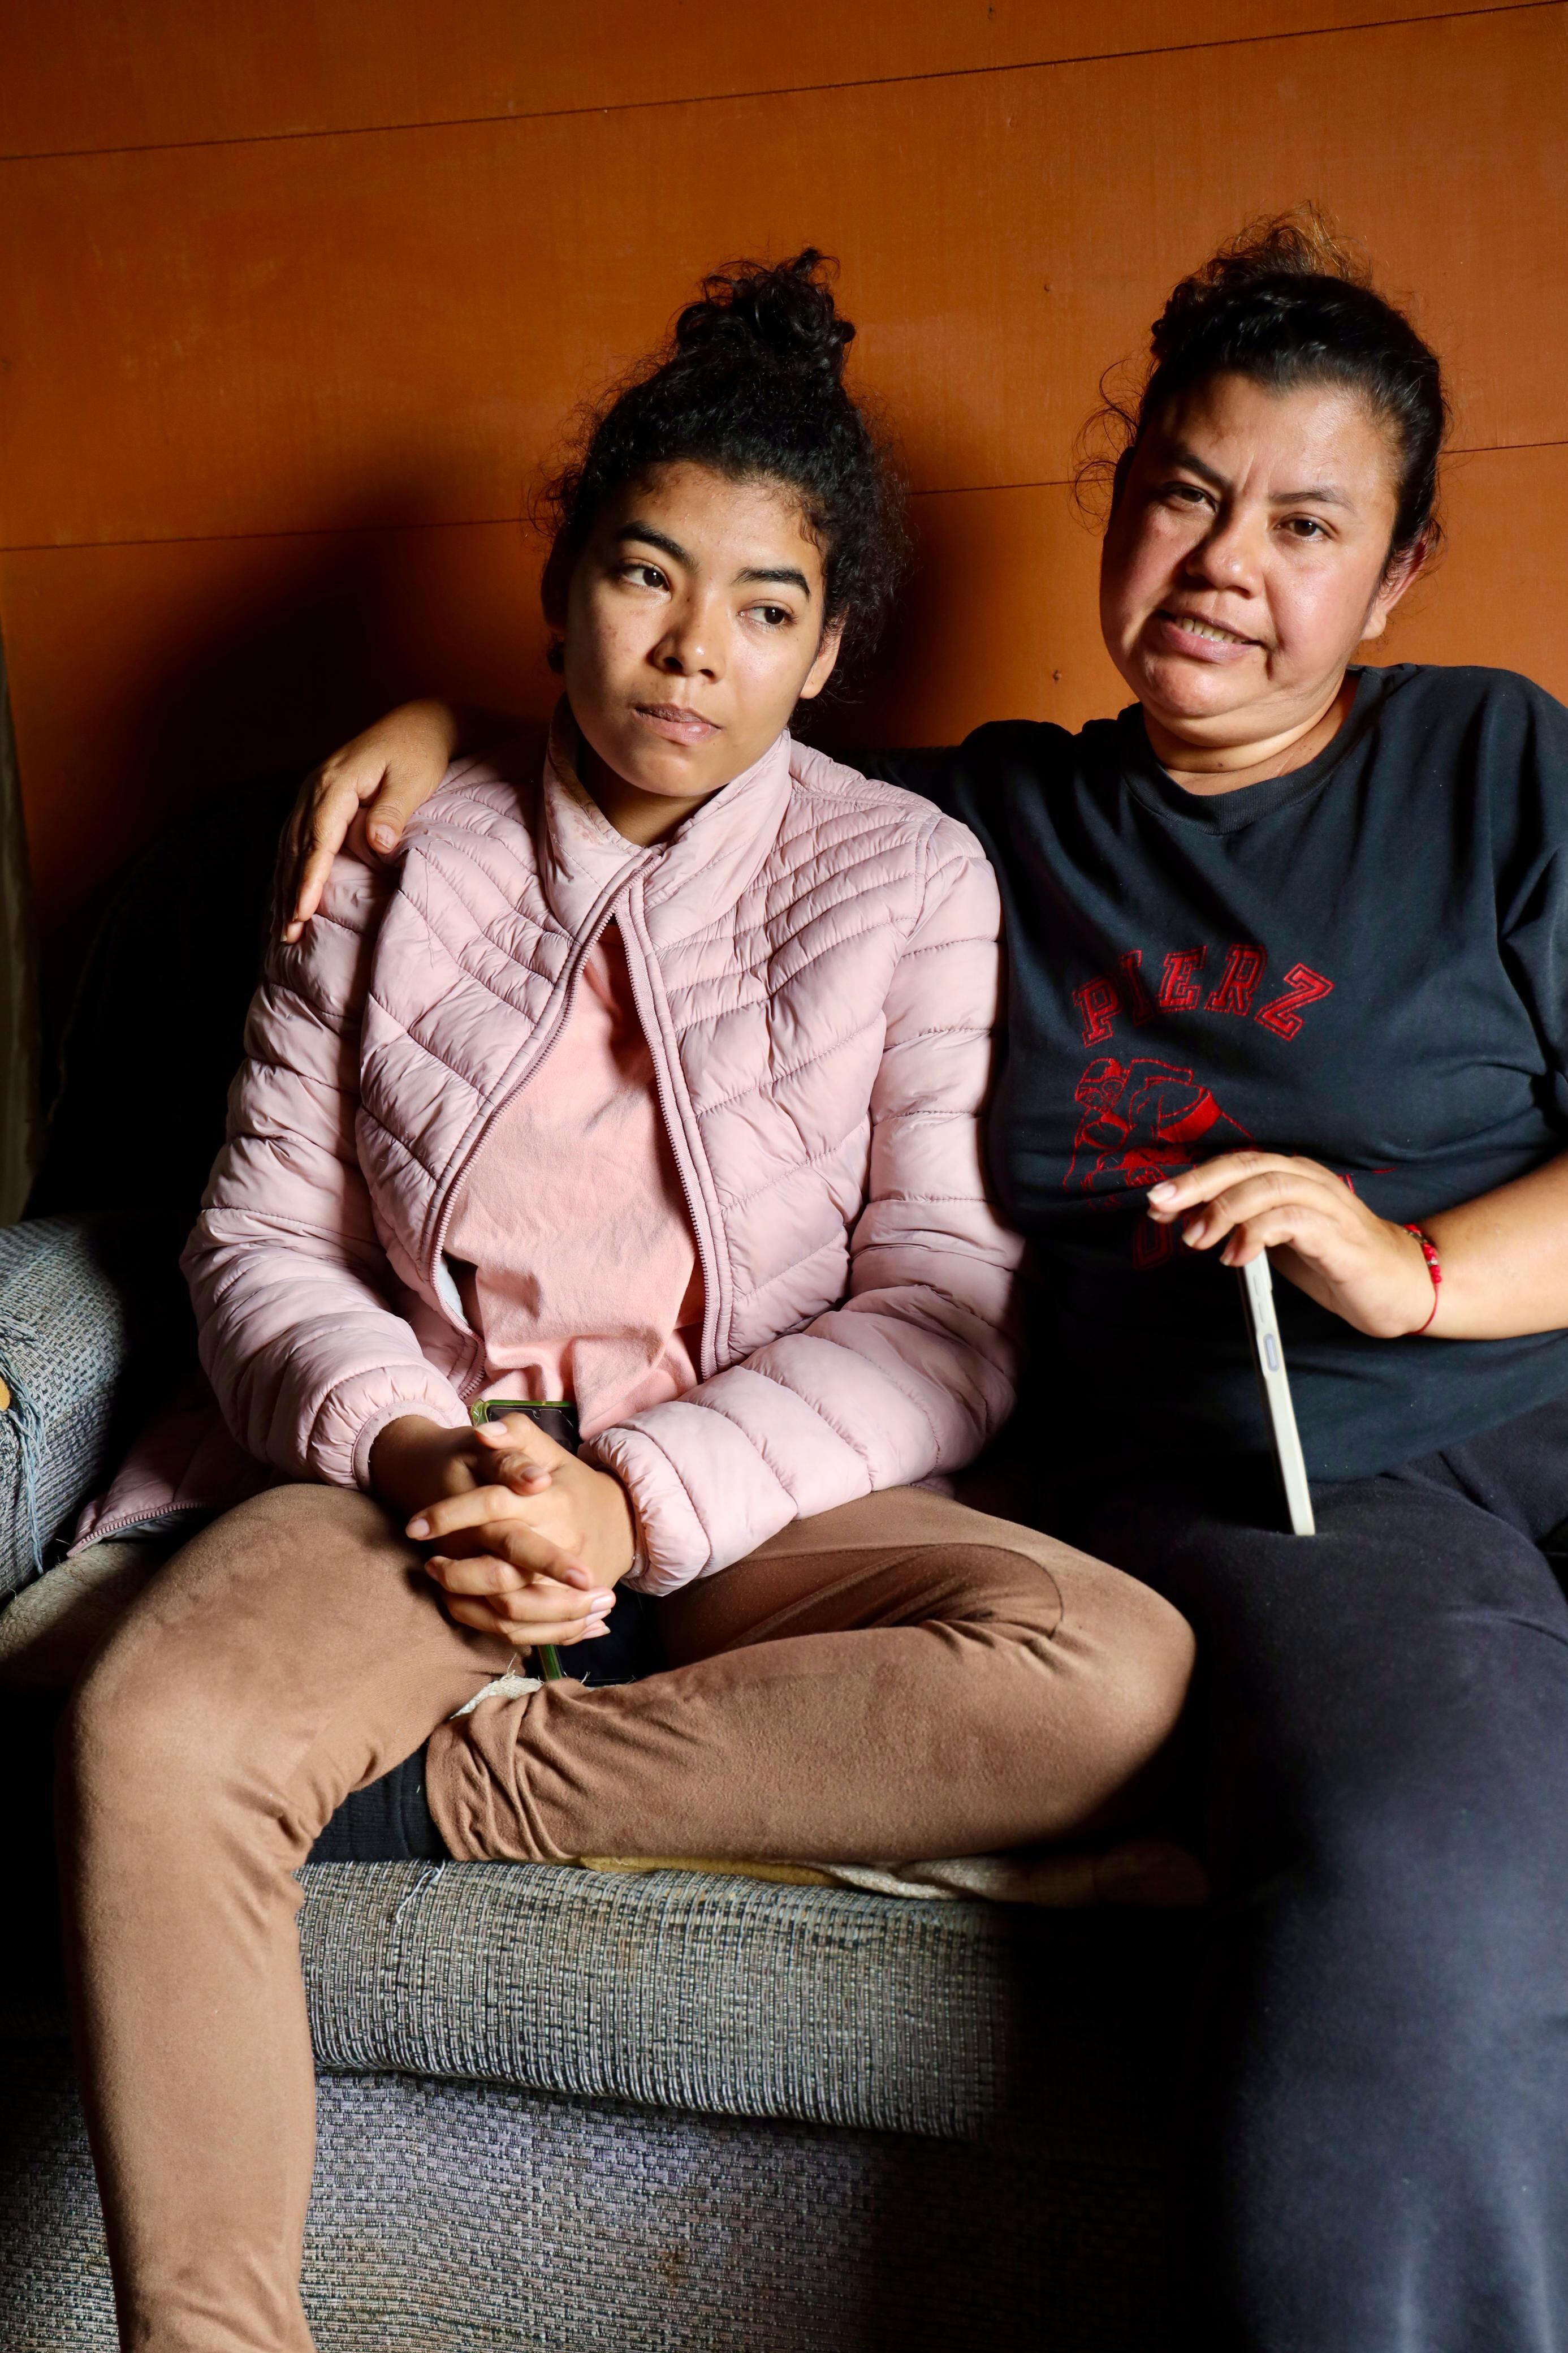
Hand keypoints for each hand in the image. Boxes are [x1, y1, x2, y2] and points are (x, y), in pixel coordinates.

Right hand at [280, 700, 466, 942]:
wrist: (416, 723)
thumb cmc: (418, 752)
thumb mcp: (413, 780)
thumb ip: (393, 812)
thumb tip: (377, 845)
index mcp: (336, 782)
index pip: (318, 839)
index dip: (309, 878)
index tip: (302, 912)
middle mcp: (314, 786)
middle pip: (296, 846)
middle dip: (290, 891)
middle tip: (287, 934)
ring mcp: (311, 791)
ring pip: (289, 844)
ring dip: (284, 885)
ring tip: (284, 926)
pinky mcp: (315, 799)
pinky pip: (295, 837)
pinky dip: (289, 868)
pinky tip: (287, 894)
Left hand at [369, 1413, 624, 1648]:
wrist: (624, 1523)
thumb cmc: (574, 1485)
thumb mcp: (551, 1452)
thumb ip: (516, 1435)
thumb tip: (482, 1431)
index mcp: (552, 1501)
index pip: (493, 1505)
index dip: (449, 1514)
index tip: (414, 1526)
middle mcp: (561, 1546)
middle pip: (500, 1572)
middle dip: (456, 1573)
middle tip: (428, 1564)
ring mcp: (566, 1585)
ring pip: (507, 1609)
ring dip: (465, 1599)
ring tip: (440, 1580)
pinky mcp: (567, 1611)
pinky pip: (520, 1632)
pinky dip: (485, 1623)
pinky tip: (461, 1604)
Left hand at [1146, 1152, 1436, 1337]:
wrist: (1402, 1285)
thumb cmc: (1336, 1261)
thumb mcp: (1278, 1241)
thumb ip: (1241, 1226)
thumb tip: (1188, 1222)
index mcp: (1291, 1177)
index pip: (1234, 1164)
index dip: (1192, 1179)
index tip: (1156, 1202)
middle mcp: (1308, 1181)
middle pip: (1245, 1165)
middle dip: (1196, 1184)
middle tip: (1161, 1206)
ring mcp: (1326, 1205)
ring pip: (1266, 1186)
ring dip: (1223, 1211)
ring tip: (1198, 1240)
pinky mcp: (1339, 1235)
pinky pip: (1292, 1220)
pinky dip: (1256, 1234)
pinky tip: (1237, 1257)